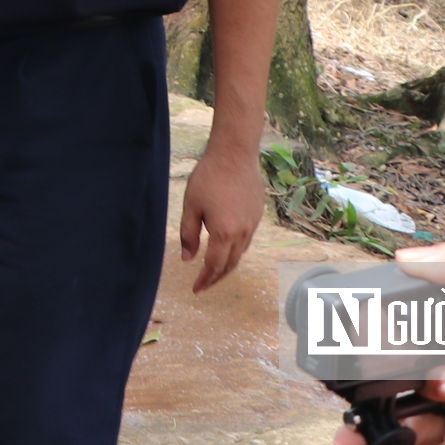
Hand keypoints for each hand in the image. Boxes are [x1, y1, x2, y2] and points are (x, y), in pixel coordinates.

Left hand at [177, 144, 262, 291]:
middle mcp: (242, 233)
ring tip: (213, 271)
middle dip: (216, 278)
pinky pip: (246, 241)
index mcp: (224, 233)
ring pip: (240, 254)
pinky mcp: (257, 215)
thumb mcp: (191, 207)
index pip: (214, 266)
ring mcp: (252, 224)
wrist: (234, 155)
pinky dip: (235, 251)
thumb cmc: (208, 178)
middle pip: (230, 265)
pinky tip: (225, 248)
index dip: (204, 280)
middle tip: (203, 285)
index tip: (195, 290)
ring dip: (226, 266)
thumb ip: (188, 235)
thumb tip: (187, 259)